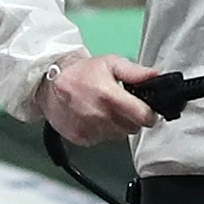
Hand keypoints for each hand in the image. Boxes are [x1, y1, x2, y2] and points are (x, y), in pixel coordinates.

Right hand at [39, 54, 159, 145]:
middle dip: (133, 118)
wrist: (48, 83)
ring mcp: (88, 128)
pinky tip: (95, 117)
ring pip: (119, 135)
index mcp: (108, 96)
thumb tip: (155, 76)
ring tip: (107, 109)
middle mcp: (98, 115)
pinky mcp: (80, 138)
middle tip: (123, 105)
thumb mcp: (110, 63)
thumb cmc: (79, 72)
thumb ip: (135, 72)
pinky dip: (103, 131)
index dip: (149, 113)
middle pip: (133, 127)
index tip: (146, 110)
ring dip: (118, 125)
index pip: (143, 117)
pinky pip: (102, 140)